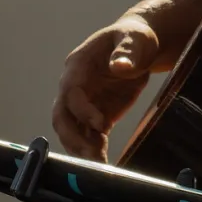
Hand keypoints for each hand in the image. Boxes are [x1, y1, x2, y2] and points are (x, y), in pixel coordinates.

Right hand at [51, 15, 160, 160]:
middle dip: (72, 136)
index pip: (71, 90)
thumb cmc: (135, 37)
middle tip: (92, 155)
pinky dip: (92, 149)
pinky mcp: (96, 115)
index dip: (81, 109)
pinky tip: (103, 161)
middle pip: (61, 115)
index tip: (101, 124)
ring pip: (70, 129)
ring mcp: (83, 102)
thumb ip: (127, 51)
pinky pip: (87, 136)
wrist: (139, 48)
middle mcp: (74, 85)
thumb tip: (120, 66)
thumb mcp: (135, 39)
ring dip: (81, 148)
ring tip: (99, 164)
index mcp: (79, 64)